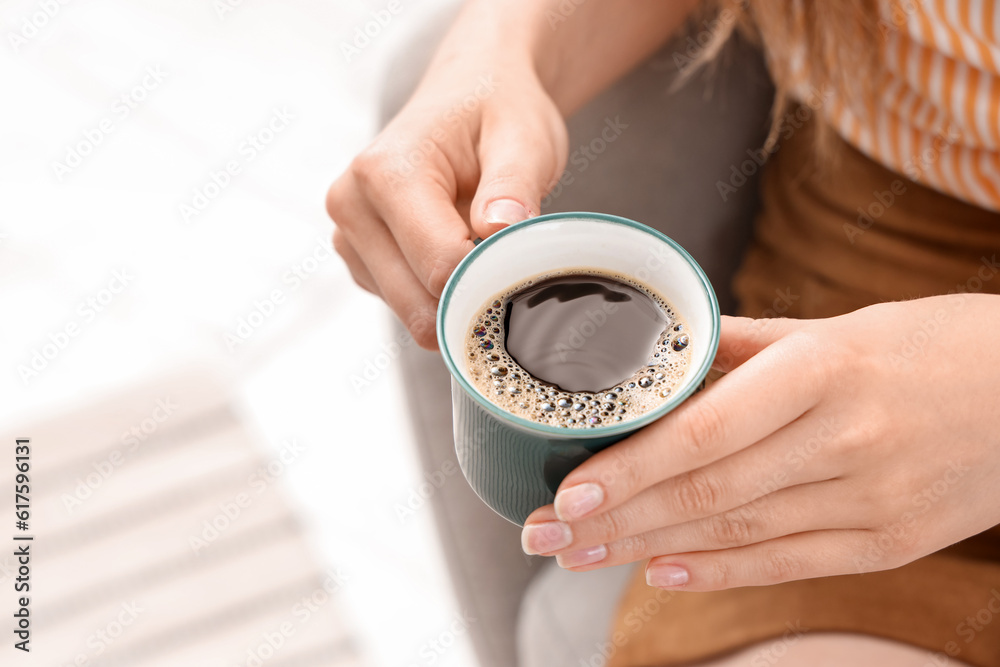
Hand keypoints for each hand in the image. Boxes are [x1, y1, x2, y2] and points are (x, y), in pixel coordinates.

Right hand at [326, 59, 566, 348]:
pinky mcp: (358, 259)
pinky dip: (439, 295)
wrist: (468, 94)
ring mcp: (348, 235)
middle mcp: (351, 205)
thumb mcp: (523, 137)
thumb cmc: (495, 111)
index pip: (440, 267)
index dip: (491, 279)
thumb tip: (499, 229)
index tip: (524, 264)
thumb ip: (514, 184)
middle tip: (512, 263)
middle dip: (472, 298)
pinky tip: (457, 251)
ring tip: (480, 244)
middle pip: (418, 303)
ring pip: (412, 312)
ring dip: (455, 298)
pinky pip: (405, 305)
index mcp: (384, 173)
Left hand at [521, 294, 999, 590]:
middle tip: (544, 537)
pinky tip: (661, 573)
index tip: (566, 494)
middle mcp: (844, 442)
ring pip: (736, 535)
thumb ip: (745, 346)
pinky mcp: (890, 543)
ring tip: (582, 558)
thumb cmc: (931, 345)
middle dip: (614, 521)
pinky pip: (788, 564)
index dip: (628, 471)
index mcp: (823, 371)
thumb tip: (664, 358)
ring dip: (647, 550)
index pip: (703, 434)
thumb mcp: (837, 326)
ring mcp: (872, 501)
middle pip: (706, 493)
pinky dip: (719, 572)